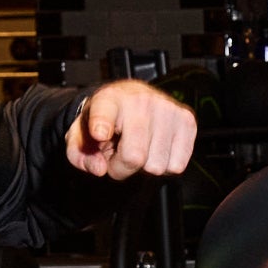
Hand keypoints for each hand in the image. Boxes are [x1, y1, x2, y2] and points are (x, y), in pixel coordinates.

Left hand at [67, 80, 196, 179]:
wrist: (130, 98)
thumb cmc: (105, 121)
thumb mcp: (80, 136)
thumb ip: (79, 156)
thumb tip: (100, 170)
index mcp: (108, 100)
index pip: (104, 114)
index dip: (101, 126)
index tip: (99, 133)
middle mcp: (141, 100)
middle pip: (134, 157)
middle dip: (123, 167)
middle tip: (119, 154)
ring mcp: (168, 109)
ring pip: (157, 166)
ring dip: (146, 166)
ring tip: (139, 147)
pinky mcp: (187, 120)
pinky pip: (177, 165)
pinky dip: (165, 165)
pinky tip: (156, 149)